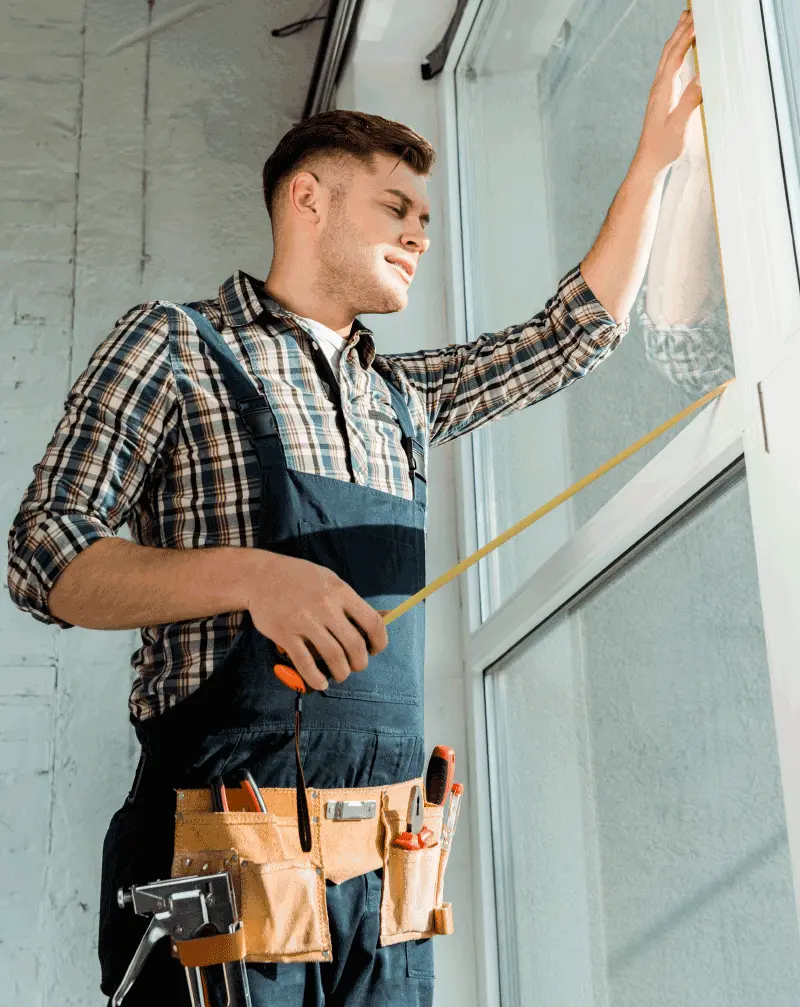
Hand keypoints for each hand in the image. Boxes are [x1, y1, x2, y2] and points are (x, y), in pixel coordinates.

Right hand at [247, 550, 388, 691]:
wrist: (261, 576)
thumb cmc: (300, 579)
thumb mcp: (331, 581)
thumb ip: (354, 602)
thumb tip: (388, 617)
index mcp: (340, 592)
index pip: (372, 622)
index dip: (380, 642)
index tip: (375, 649)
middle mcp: (325, 606)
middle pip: (355, 645)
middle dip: (360, 662)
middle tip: (356, 665)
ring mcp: (304, 621)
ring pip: (333, 657)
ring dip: (341, 673)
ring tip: (340, 674)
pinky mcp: (285, 634)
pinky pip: (305, 663)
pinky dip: (316, 678)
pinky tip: (321, 682)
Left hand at [634, 10, 703, 174]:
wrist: (648, 163)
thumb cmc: (663, 148)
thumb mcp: (679, 126)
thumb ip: (689, 101)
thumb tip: (701, 77)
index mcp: (663, 90)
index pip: (676, 55)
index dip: (687, 36)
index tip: (698, 19)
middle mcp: (659, 87)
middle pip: (670, 51)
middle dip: (681, 29)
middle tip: (692, 11)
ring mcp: (659, 92)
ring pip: (668, 57)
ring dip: (677, 38)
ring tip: (686, 22)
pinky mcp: (662, 98)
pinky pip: (669, 68)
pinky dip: (677, 52)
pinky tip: (681, 52)